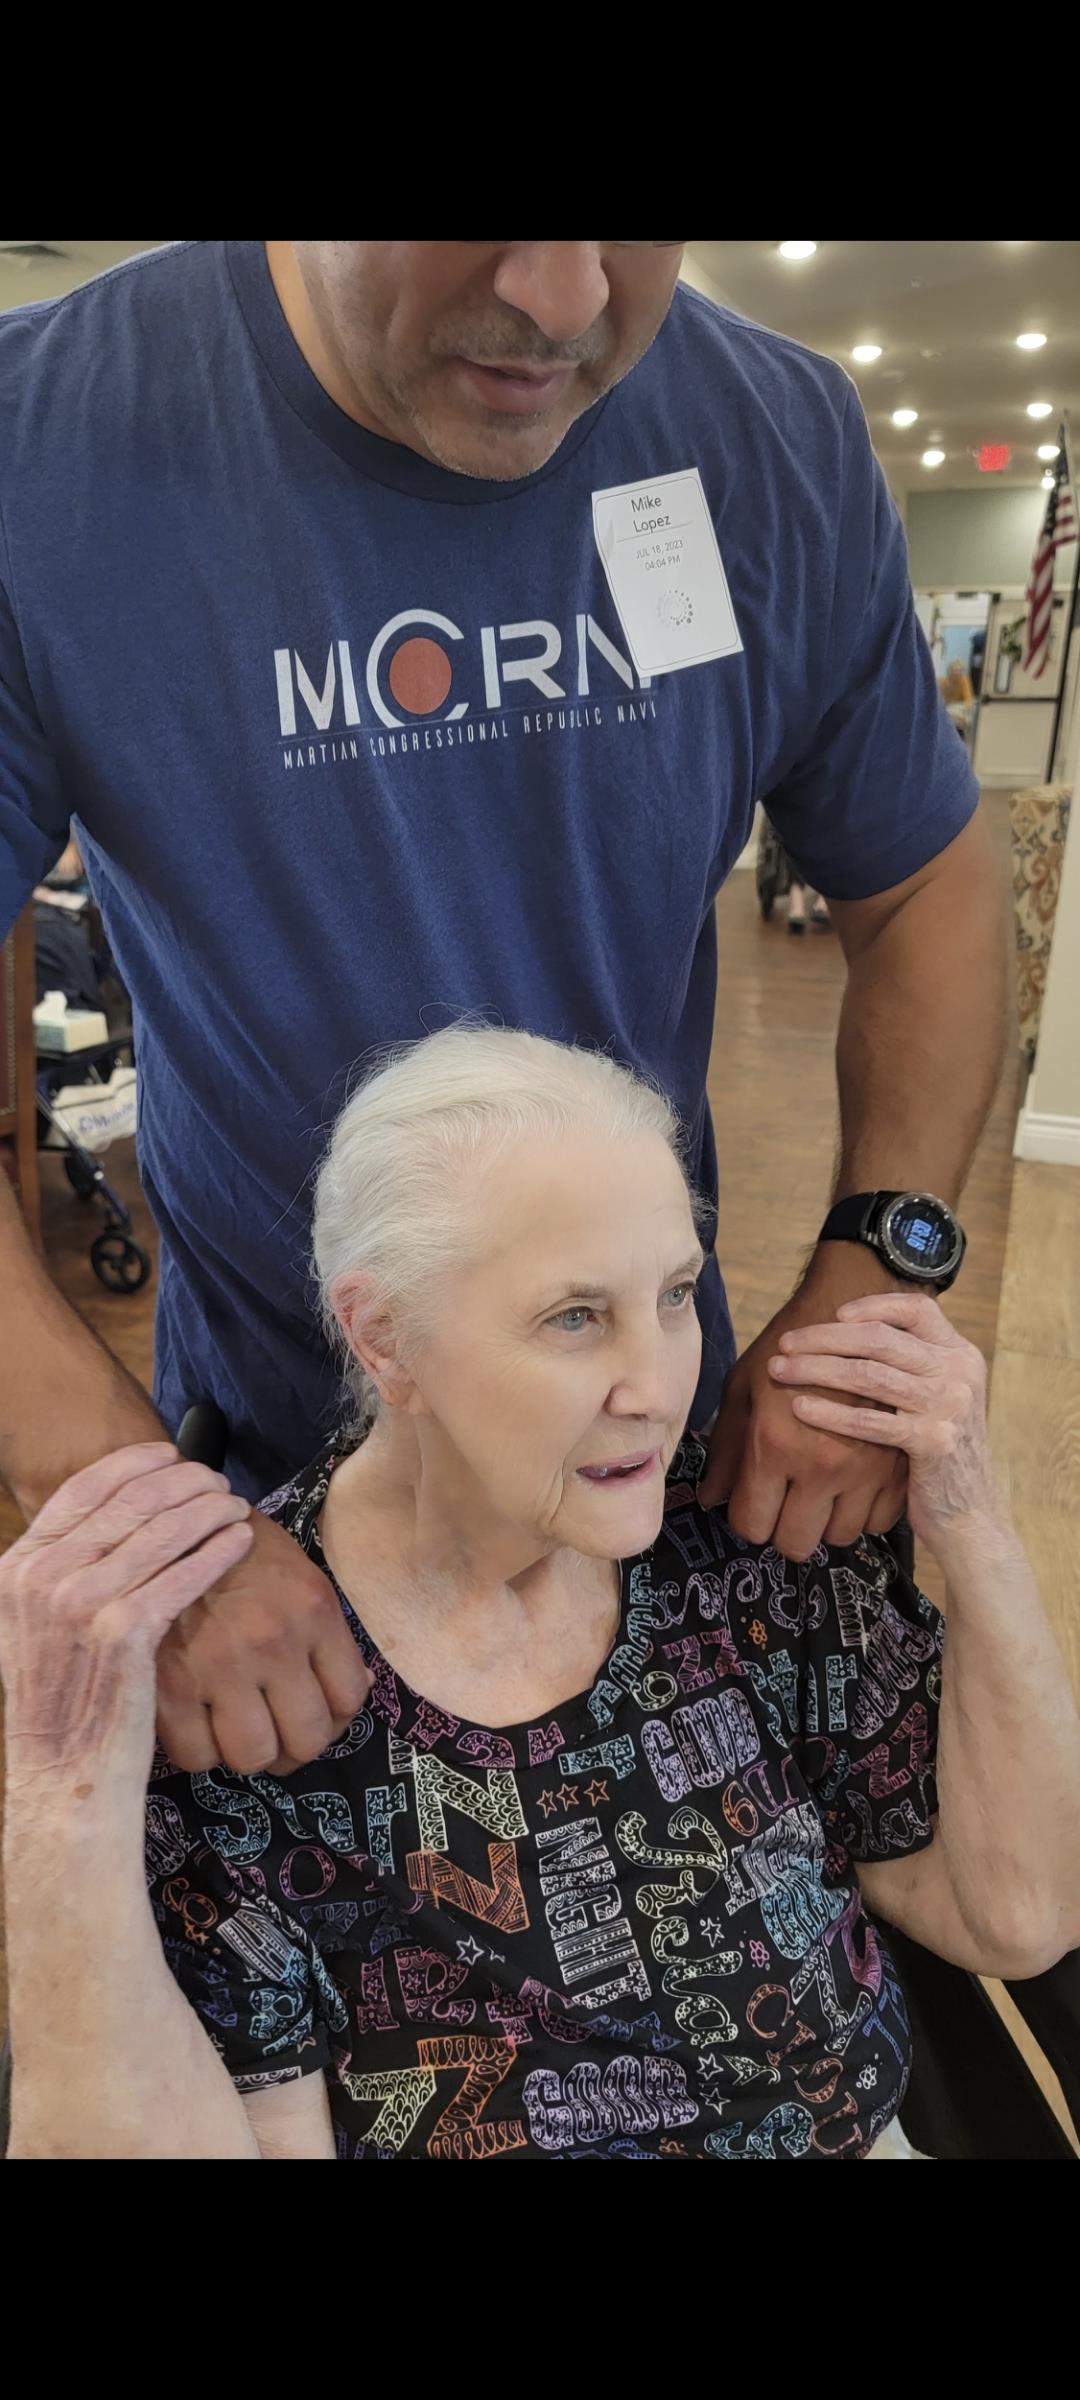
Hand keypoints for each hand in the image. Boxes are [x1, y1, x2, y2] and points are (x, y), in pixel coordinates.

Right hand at [0, 1444, 252, 1791]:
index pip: (80, 1490)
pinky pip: (182, 1573)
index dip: (132, 1465)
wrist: (63, 1778)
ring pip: (160, 1531)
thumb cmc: (61, 1706)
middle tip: (215, 1480)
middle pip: (126, 1502)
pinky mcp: (122, 1632)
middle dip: (180, 1482)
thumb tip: (102, 1524)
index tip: (170, 1454)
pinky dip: (215, 1550)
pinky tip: (239, 1540)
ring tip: (234, 1506)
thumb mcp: (34, 1628)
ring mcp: (79, 1603)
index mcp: (16, 1568)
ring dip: (205, 1510)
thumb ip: (57, 1575)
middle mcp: (40, 1577)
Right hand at [156, 1504, 372, 1775]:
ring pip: (253, 1756)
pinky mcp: (168, 1686)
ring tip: (236, 1728)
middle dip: (294, 1743)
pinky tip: (197, 1724)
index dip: (335, 1717)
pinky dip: (200, 1750)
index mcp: (314, 1610)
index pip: (349, 1698)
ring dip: (249, 1750)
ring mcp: (219, 1667)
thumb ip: (325, 1631)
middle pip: (306, 1740)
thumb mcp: (295, 1571)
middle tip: (276, 1728)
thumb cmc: (231, 1542)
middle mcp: (274, 1643)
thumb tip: (356, 1689)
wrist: (156, 1522)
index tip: (314, 1711)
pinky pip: (196, 1756)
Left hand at [701, 1254, 907, 1555]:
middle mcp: (822, 1460)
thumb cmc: (788, 1339)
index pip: (751, 1520)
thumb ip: (726, 1446)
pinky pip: (879, 1517)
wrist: (859, 1296)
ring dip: (824, 1527)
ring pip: (840, 1534)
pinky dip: (863, 1516)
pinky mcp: (907, 1456)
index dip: (746, 1522)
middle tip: (782, 1513)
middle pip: (794, 1537)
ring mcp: (868, 1463)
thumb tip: (710, 1498)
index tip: (751, 1509)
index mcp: (773, 1444)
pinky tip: (851, 1494)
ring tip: (817, 1503)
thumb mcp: (744, 1386)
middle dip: (782, 1533)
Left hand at [765, 1291, 997, 1551]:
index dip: (873, 1305)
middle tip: (785, 1343)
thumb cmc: (936, 1453)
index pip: (917, 1309)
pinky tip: (800, 1409)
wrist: (969, 1512)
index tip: (833, 1313)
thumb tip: (846, 1331)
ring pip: (869, 1374)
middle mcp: (958, 1372)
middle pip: (880, 1337)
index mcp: (959, 1354)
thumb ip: (908, 1366)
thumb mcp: (935, 1399)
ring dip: (816, 1368)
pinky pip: (870, 1421)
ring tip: (780, 1370)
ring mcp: (948, 1405)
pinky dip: (830, 1413)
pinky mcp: (933, 1441)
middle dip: (825, 1337)